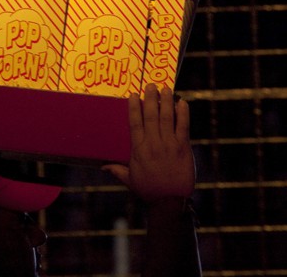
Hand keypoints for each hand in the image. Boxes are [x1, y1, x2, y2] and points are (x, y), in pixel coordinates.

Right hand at [102, 84, 194, 202]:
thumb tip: (103, 167)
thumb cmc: (148, 190)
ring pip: (167, 118)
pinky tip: (182, 103)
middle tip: (150, 85)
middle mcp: (153, 144)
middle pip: (151, 116)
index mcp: (138, 149)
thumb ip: (117, 170)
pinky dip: (183, 114)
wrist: (170, 201)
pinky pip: (183, 127)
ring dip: (166, 102)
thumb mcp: (129, 180)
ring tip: (166, 89)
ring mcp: (169, 144)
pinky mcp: (183, 148)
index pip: (135, 123)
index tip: (133, 95)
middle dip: (150, 99)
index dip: (134, 108)